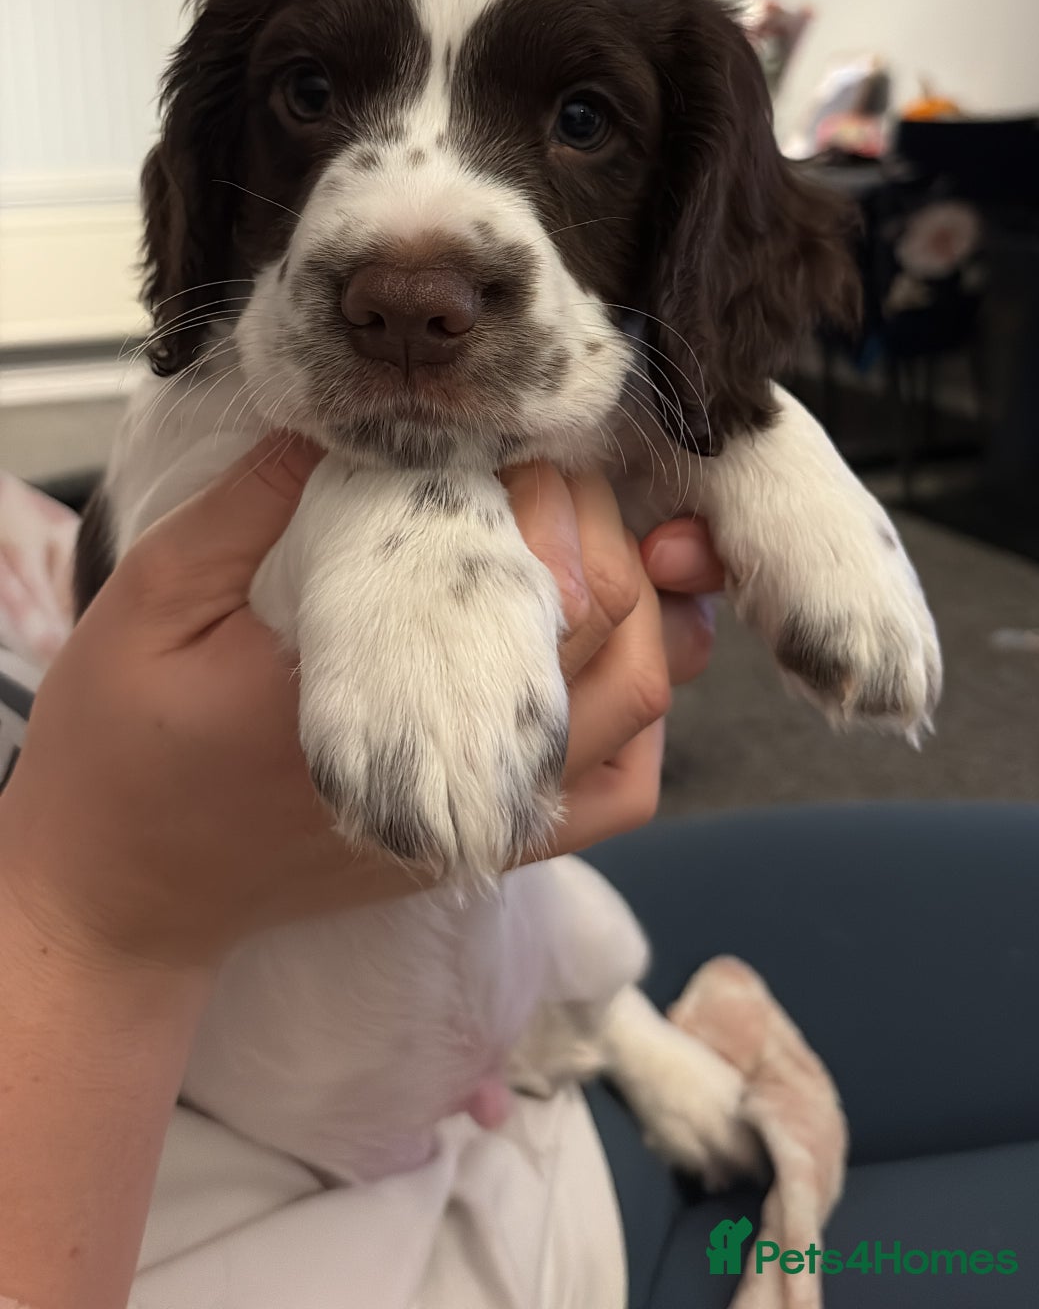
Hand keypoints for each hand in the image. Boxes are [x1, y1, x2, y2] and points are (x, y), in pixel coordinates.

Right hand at [0, 442, 724, 975]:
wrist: (123, 894)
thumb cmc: (125, 746)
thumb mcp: (157, 602)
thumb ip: (247, 506)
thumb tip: (336, 417)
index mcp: (370, 695)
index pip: (531, 587)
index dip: (547, 496)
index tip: (502, 442)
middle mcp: (452, 768)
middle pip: (612, 634)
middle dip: (600, 528)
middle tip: (538, 473)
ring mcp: (479, 818)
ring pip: (639, 709)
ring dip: (640, 607)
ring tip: (577, 536)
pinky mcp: (481, 847)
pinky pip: (617, 794)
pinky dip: (641, 716)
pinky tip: (604, 648)